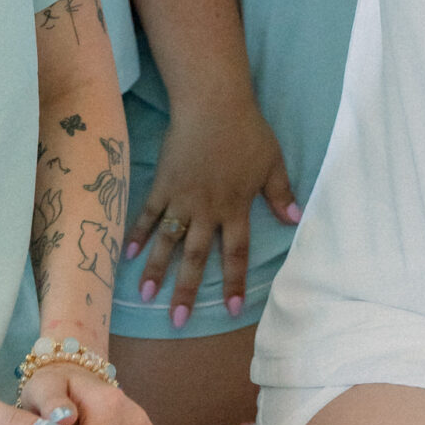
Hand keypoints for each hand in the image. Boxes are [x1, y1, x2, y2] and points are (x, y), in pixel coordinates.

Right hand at [122, 90, 298, 326]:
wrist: (213, 104)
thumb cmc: (247, 131)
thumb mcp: (272, 162)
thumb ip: (282, 193)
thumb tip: (296, 219)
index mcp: (236, 208)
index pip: (236, 253)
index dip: (235, 282)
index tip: (233, 310)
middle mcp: (207, 210)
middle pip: (196, 257)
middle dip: (186, 290)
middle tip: (176, 321)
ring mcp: (182, 198)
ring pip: (168, 241)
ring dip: (157, 269)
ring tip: (146, 296)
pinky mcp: (163, 184)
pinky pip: (148, 214)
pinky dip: (138, 234)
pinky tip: (128, 255)